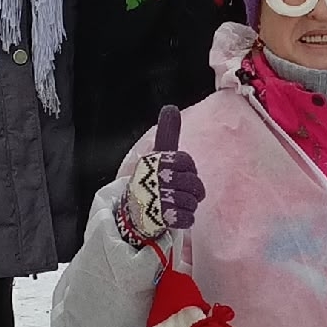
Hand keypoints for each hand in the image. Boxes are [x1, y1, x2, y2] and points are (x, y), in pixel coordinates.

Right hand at [121, 105, 204, 242]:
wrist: (134, 212)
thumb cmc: (150, 181)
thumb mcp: (157, 155)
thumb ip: (167, 132)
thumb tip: (171, 108)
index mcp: (156, 161)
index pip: (186, 162)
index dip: (188, 169)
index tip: (180, 173)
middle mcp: (157, 178)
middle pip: (193, 183)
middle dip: (193, 190)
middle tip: (183, 192)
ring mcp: (159, 199)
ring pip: (191, 202)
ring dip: (188, 205)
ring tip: (177, 204)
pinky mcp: (162, 218)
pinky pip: (188, 218)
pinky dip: (186, 219)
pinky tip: (176, 215)